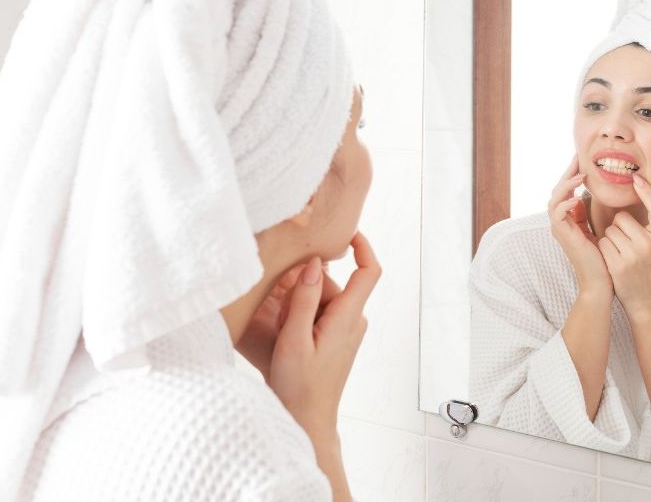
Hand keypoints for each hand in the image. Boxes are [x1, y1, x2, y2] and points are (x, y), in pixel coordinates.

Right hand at [268, 232, 380, 438]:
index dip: (362, 246)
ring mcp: (346, 329)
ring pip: (322, 298)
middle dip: (304, 288)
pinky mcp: (337, 337)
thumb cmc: (299, 385)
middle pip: (332, 284)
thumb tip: (317, 263)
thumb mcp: (294, 339)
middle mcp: (354, 320)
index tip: (346, 230)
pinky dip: (301, 317)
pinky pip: (320, 313)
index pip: (369, 271)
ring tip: (283, 332)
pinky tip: (287, 336)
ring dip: (299, 306)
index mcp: (348, 317)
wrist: (306, 419)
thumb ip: (304, 299)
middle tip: (282, 316)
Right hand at [548, 155, 612, 298]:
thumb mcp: (598, 230)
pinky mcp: (563, 236)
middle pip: (557, 189)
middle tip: (579, 158)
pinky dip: (564, 202)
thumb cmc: (604, 258)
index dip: (573, 174)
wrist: (601, 282)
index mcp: (570, 219)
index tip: (584, 160)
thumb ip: (591, 214)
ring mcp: (560, 229)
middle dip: (567, 172)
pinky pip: (556, 213)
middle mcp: (562, 222)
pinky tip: (576, 196)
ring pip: (553, 198)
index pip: (567, 190)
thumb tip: (593, 196)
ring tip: (581, 176)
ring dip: (566, 185)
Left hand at [597, 173, 650, 318]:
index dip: (647, 192)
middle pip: (622, 219)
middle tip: (627, 244)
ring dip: (610, 239)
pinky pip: (603, 243)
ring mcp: (634, 255)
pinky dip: (604, 249)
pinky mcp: (618, 265)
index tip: (637, 178)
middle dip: (618, 227)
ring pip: (609, 230)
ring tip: (621, 254)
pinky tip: (613, 261)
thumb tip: (646, 196)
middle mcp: (649, 245)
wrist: (646, 300)